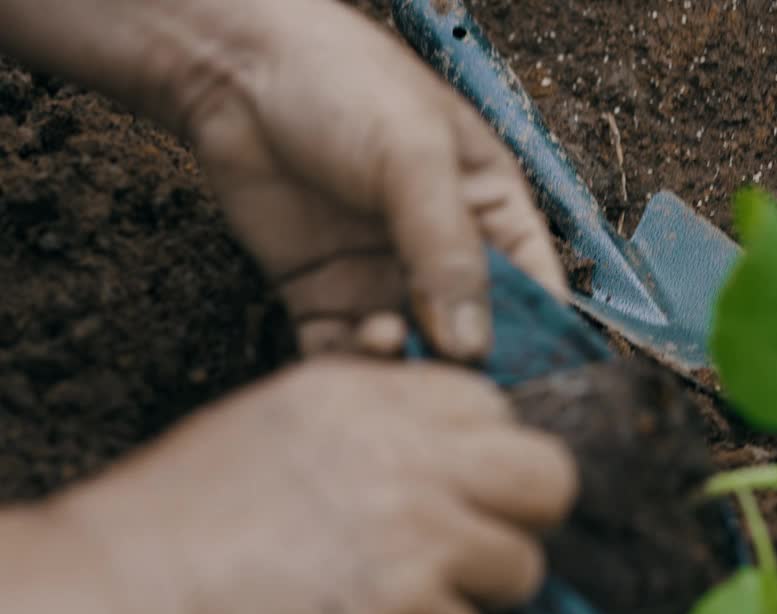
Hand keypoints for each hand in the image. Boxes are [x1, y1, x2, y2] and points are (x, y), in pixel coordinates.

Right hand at [52, 359, 576, 613]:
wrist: (122, 603)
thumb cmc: (178, 517)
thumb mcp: (279, 420)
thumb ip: (374, 421)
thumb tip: (444, 446)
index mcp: (375, 401)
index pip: (493, 406)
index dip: (487, 450)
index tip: (468, 479)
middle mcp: (415, 461)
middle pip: (547, 477)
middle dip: (525, 512)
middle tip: (486, 537)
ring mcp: (425, 542)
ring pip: (522, 567)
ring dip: (479, 591)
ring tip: (414, 601)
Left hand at [177, 0, 566, 358]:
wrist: (234, 69)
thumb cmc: (344, 85)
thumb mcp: (414, 157)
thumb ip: (448, 251)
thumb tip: (473, 344)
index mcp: (490, 210)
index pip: (534, 288)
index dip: (539, 337)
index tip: (529, 377)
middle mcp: (443, 254)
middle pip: (475, 334)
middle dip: (467, 363)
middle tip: (453, 378)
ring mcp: (383, 279)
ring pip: (412, 353)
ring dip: (405, 364)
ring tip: (383, 338)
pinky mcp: (325, 297)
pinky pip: (347, 354)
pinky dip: (353, 367)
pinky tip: (354, 347)